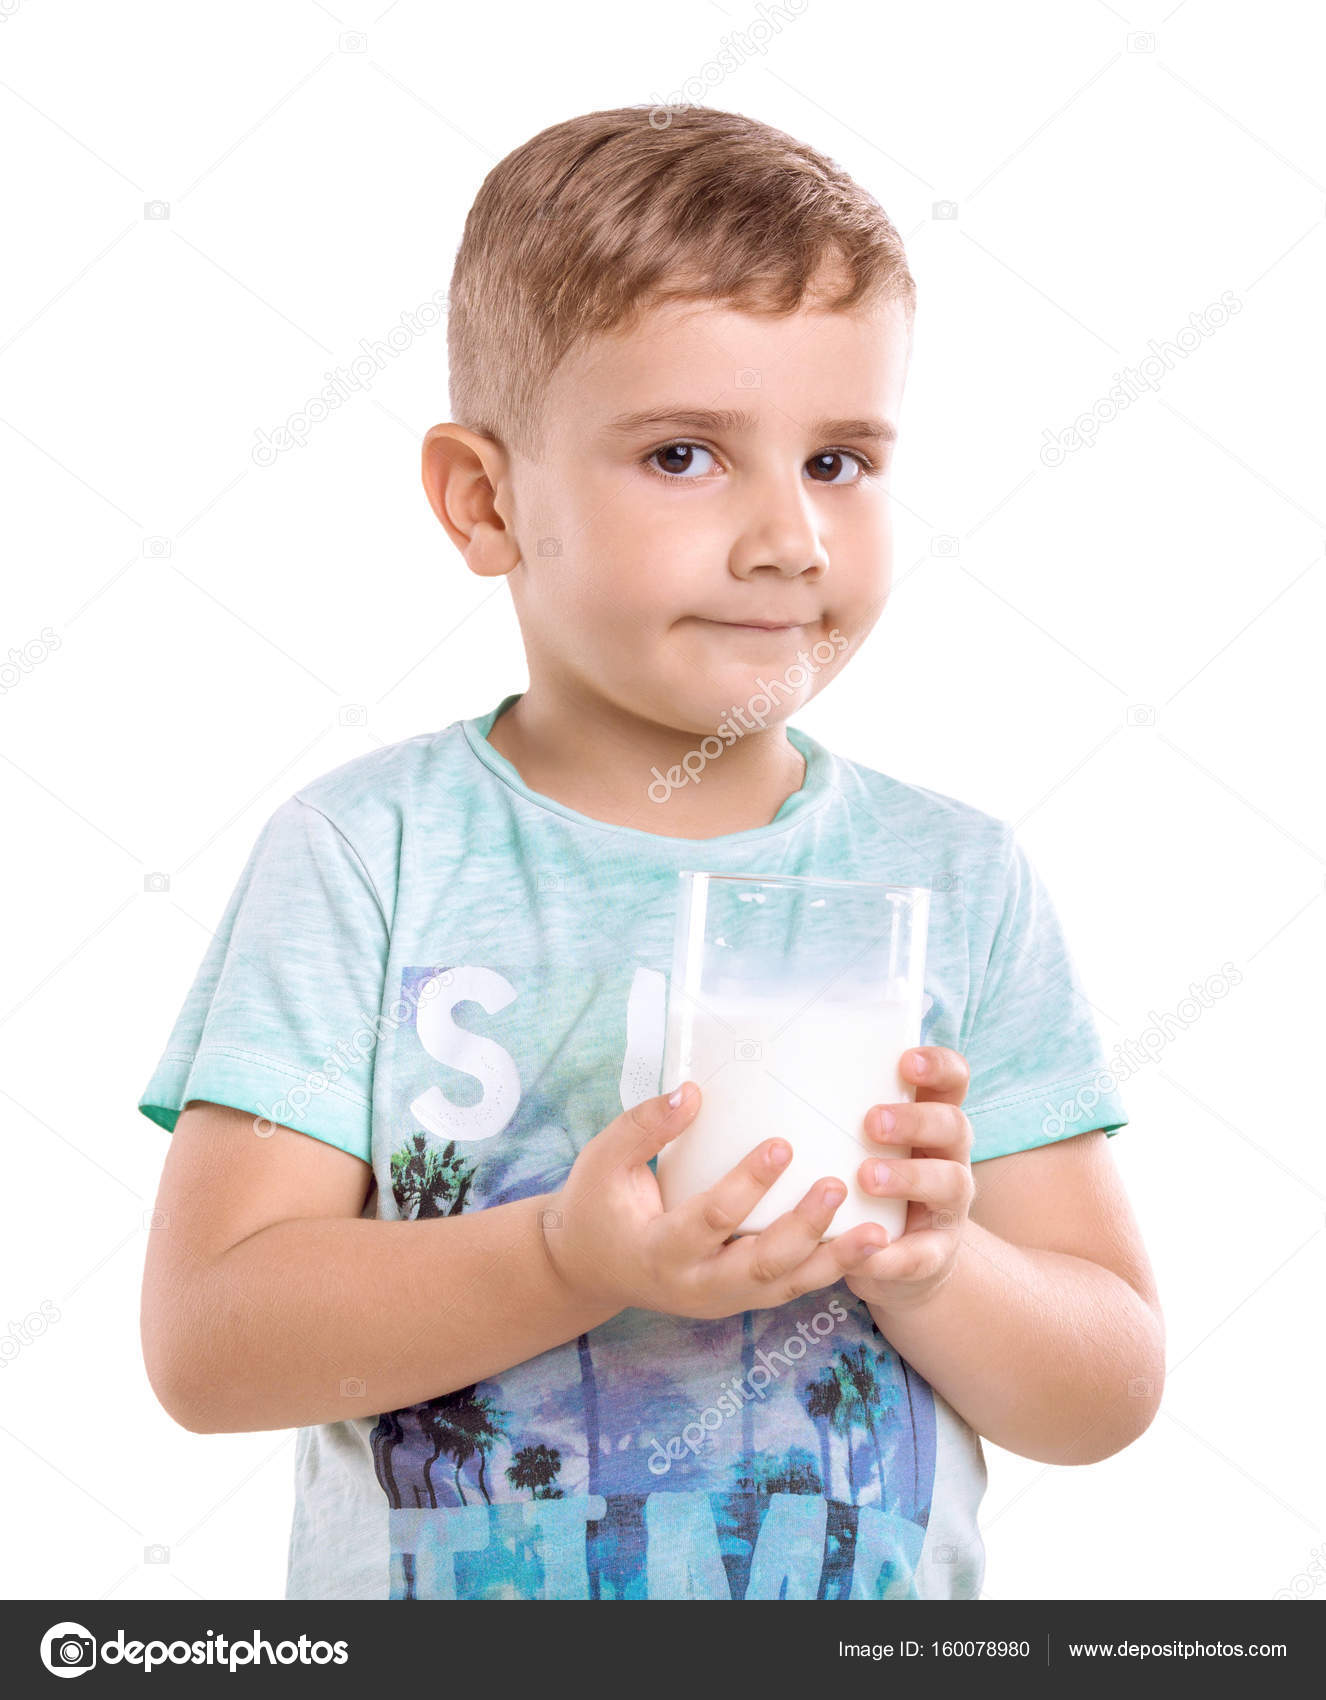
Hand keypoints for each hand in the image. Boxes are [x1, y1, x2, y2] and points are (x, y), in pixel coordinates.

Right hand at [541, 1084, 887, 1320]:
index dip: (748, 1184)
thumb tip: (692, 1092)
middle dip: (804, 1229)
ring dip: (834, 1261)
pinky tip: (867, 1247)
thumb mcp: (603, 1160)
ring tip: (879, 1233)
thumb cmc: (596, 1203)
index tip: (784, 1144)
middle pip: (760, 1265)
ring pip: (785, 1286)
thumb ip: (643, 1126)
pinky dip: (829, 1271)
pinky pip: (790, 1288)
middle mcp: (694, 1284)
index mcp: (659, 1249)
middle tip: (838, 1186)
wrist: (589, 1267)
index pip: (712, 1219)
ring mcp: (721, 1300)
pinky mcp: (739, 1300)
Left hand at [844, 1045, 974, 1314]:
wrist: (889, 1261)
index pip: (952, 1079)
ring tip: (866, 1176)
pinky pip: (921, 1253)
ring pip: (950, 1183)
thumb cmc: (857, 1177)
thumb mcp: (851, 1140)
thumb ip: (827, 1110)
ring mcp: (948, 1206)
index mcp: (929, 1118)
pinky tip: (867, 1245)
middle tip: (871, 1122)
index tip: (905, 1061)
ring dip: (909, 1177)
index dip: (937, 1066)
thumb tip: (752, 1078)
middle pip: (953, 1125)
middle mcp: (947, 1156)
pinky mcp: (934, 1254)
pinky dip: (894, 1251)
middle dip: (915, 1120)